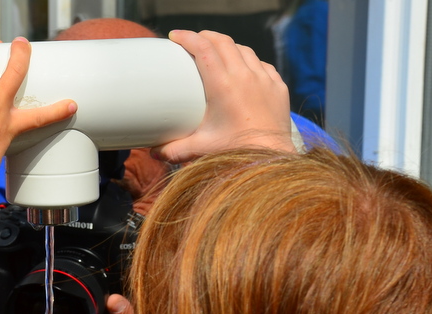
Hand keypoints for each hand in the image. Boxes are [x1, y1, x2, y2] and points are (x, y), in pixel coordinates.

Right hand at [151, 30, 293, 162]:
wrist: (271, 159)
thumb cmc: (236, 152)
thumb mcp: (200, 148)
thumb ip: (173, 150)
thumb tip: (154, 152)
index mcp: (223, 86)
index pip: (204, 49)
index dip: (188, 38)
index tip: (175, 36)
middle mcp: (245, 76)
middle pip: (223, 42)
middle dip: (206, 36)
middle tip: (193, 40)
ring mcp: (264, 79)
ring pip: (244, 50)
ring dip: (228, 46)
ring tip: (217, 52)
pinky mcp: (278, 87)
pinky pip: (262, 65)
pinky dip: (249, 62)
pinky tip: (243, 69)